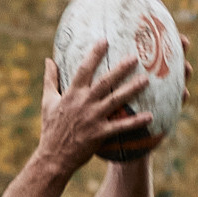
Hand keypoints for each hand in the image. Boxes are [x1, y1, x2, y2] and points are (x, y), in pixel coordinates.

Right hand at [36, 45, 160, 177]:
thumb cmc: (51, 128)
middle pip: (105, 82)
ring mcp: (93, 118)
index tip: (105, 40)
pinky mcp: (100, 133)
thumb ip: (50, 79)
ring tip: (147, 80)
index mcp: (72, 93)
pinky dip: (135, 122)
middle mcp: (84, 103)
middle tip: (136, 56)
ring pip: (116, 100)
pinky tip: (150, 116)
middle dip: (120, 68)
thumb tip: (48, 59)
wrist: (53, 157)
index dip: (94, 54)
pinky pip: (121, 126)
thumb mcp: (47, 101)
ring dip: (132, 89)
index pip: (84, 69)